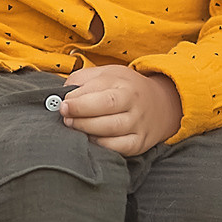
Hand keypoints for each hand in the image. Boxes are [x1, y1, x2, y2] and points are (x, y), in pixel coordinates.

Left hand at [57, 65, 181, 155]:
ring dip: (87, 129)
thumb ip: (82, 80)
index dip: (78, 100)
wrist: (161, 104)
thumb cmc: (124, 88)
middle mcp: (134, 104)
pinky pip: (119, 148)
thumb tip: (60, 94)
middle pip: (106, 109)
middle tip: (65, 117)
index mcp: (124, 84)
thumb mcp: (106, 74)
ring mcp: (138, 124)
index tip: (63, 104)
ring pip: (111, 130)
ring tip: (73, 126)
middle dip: (81, 115)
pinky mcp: (139, 143)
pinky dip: (102, 145)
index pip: (100, 91)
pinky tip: (90, 139)